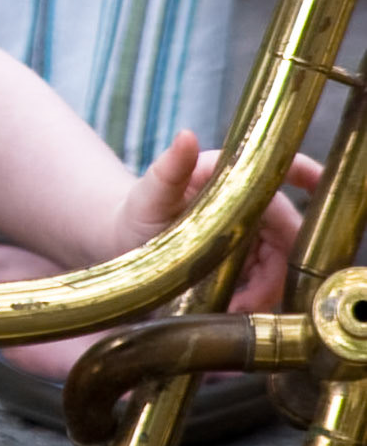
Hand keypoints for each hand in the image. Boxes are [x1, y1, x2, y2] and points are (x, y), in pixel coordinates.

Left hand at [119, 129, 312, 312]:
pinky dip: (258, 297)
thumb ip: (170, 167)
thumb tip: (186, 135)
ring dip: (267, 290)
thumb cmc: (137, 211)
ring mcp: (250, 231)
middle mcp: (248, 201)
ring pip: (280, 262)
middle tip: (250, 300)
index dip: (308, 176)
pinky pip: (266, 279)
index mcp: (233, 176)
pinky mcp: (245, 258)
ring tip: (237, 309)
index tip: (323, 189)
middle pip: (288, 234)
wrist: (122, 241)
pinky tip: (236, 310)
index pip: (283, 170)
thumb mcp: (152, 192)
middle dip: (279, 269)